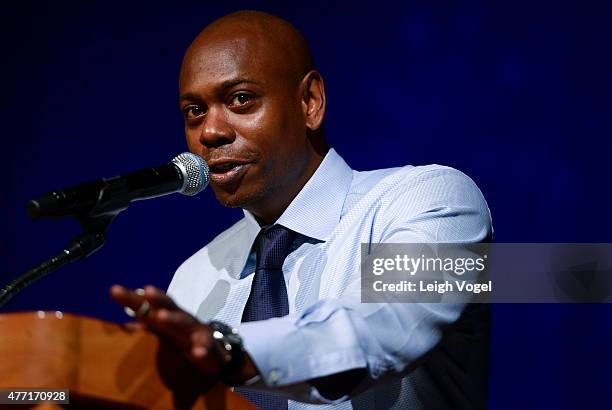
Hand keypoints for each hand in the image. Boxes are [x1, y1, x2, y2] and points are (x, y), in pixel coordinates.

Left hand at [109, 285, 258, 383]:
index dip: (132, 297)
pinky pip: (205, 346)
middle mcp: (181, 318)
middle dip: (158, 298)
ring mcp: (195, 330)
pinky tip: (197, 353)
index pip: (148, 304)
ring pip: (184, 322)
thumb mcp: (166, 332)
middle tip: (147, 291)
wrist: (215, 351)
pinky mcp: (207, 345)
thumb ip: (148, 325)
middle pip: (169, 305)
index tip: (114, 290)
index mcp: (168, 315)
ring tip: (161, 317)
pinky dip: (202, 348)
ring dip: (173, 318)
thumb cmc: (185, 338)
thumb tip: (125, 323)